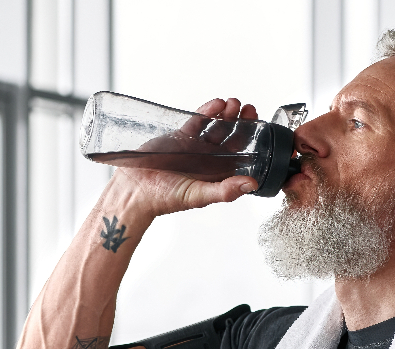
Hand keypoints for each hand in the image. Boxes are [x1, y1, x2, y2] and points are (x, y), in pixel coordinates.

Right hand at [113, 98, 259, 214]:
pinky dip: (207, 111)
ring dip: (226, 114)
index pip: (240, 154)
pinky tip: (216, 105)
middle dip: (241, 122)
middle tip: (248, 109)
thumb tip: (252, 184)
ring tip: (233, 104)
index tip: (259, 126)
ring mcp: (194, 146)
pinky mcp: (179, 136)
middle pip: (230, 136)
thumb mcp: (199, 196)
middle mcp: (208, 159)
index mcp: (217, 173)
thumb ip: (225, 191)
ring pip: (215, 126)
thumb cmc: (165, 198)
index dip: (251, 140)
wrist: (135, 190)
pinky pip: (197, 120)